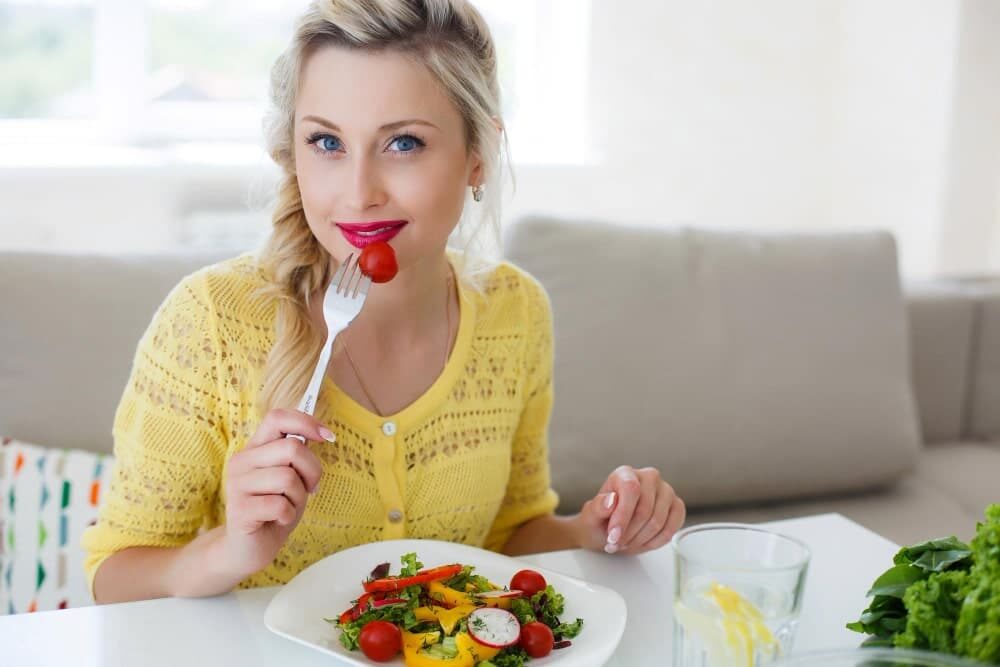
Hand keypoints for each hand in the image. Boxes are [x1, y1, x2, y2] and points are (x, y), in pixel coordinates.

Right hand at [219, 409, 330, 577]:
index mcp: (255, 448)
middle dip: (312, 470)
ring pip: (287, 478)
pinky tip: (279, 519)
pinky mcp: (238, 510)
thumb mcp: (291, 477)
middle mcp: (242, 461)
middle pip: (292, 448)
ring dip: (299, 497)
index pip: (277, 417)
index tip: (327, 437)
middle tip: (310, 488)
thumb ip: (298, 455)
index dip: (306, 422)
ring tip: (288, 507)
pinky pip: (280, 505)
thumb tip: (320, 433)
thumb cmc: (275, 509)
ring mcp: (237, 485)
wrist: (248, 548)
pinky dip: (289, 515)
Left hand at [573, 465, 685, 554]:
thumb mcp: (590, 516)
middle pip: (645, 509)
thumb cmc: (601, 521)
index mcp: (625, 473)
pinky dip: (656, 541)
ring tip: (627, 543)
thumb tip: (610, 500)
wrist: (611, 531)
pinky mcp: (676, 506)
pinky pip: (672, 528)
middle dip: (629, 533)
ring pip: (658, 521)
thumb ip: (598, 507)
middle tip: (616, 544)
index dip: (623, 516)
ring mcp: (665, 491)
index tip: (613, 536)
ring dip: (640, 539)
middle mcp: (648, 477)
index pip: (631, 489)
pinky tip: (642, 542)